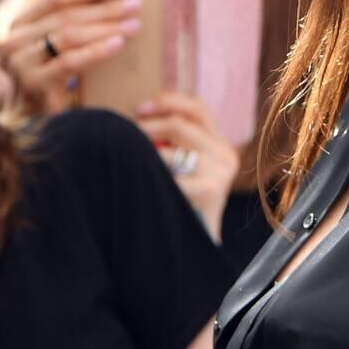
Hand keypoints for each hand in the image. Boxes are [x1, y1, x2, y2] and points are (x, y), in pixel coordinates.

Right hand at [0, 0, 141, 112]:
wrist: (37, 124)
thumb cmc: (55, 80)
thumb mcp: (60, 49)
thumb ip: (74, 25)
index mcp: (23, 23)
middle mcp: (17, 39)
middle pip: (66, 15)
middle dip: (104, 8)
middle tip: (136, 5)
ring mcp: (23, 61)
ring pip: (68, 35)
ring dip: (105, 27)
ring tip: (134, 25)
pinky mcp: (34, 83)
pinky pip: (69, 61)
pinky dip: (96, 50)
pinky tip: (118, 44)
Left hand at [136, 92, 238, 238]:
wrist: (197, 247)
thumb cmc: (180, 202)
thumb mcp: (183, 165)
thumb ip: (171, 141)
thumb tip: (137, 114)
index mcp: (219, 142)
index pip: (196, 107)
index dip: (167, 101)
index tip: (139, 108)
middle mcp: (225, 153)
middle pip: (179, 124)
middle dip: (145, 127)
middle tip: (123, 136)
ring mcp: (220, 172)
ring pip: (169, 149)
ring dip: (142, 153)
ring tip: (127, 160)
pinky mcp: (209, 190)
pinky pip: (167, 174)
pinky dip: (150, 177)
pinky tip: (141, 184)